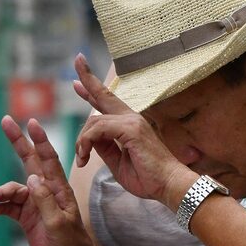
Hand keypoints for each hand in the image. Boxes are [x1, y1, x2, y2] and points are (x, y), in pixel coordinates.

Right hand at [0, 117, 95, 245]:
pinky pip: (7, 206)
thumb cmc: (71, 243)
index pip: (48, 158)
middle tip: (5, 120)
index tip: (31, 121)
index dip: (39, 140)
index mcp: (58, 189)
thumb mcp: (59, 223)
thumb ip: (45, 201)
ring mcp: (35, 203)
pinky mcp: (26, 216)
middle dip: (17, 141)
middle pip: (29, 161)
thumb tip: (32, 178)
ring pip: (12, 189)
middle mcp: (46, 191)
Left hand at [71, 54, 194, 208]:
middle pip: (105, 94)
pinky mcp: (131, 129)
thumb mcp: (117, 162)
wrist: (168, 186)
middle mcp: (132, 118)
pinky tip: (85, 156)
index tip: (79, 81)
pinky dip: (87, 142)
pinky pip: (98, 129)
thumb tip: (89, 138)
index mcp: (129, 125)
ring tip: (81, 159)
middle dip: (89, 78)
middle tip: (77, 59)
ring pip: (94, 121)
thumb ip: (104, 147)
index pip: (108, 103)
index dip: (93, 90)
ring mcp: (132, 121)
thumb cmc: (148, 178)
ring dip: (82, 141)